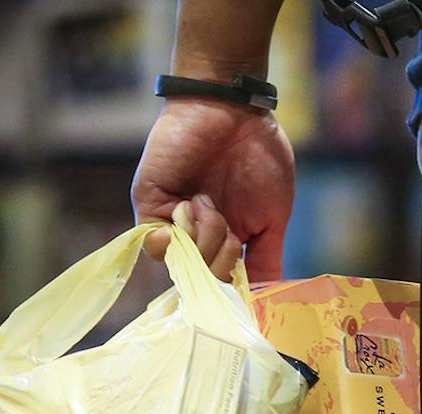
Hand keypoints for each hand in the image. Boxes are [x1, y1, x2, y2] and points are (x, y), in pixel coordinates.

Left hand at [132, 96, 295, 280]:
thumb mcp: (274, 216)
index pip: (220, 280)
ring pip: (180, 264)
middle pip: (201, 279)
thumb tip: (264, 295)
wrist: (235, 111)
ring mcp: (170, 220)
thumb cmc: (260, 155)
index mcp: (225, 239)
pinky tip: (192, 206)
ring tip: (211, 205)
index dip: (230, 284)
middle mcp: (196, 234)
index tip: (243, 273)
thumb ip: (266, 257)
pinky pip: (154, 243)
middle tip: (231, 231)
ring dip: (203, 241)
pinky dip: (179, 233)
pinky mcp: (148, 204)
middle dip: (220, 261)